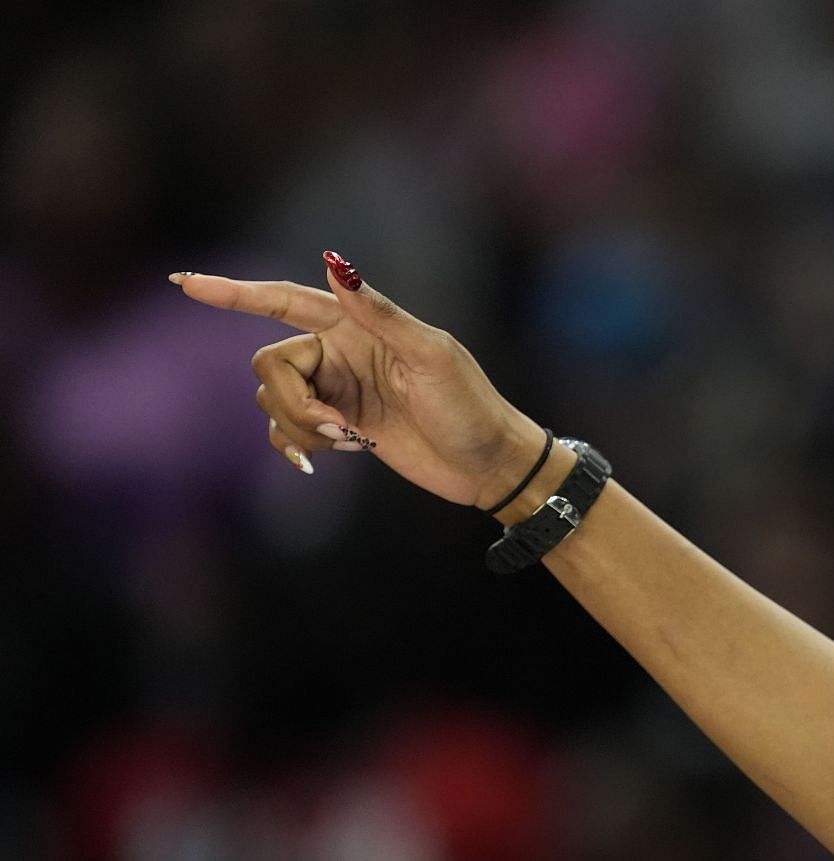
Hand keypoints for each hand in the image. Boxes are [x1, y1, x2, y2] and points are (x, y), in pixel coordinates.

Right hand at [173, 252, 546, 507]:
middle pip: (269, 363)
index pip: (285, 301)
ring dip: (300, 427)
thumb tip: (335, 264)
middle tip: (340, 429)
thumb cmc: (470, 406)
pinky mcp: (340, 427)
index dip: (236, 293)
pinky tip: (317, 461)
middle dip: (291, 400)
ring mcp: (337, 391)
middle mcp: (340, 352)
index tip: (186, 284)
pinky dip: (293, 444)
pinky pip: (286, 429)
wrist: (489, 463)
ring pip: (273, 400)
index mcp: (358, 325)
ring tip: (349, 442)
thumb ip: (380, 313)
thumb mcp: (431, 356)